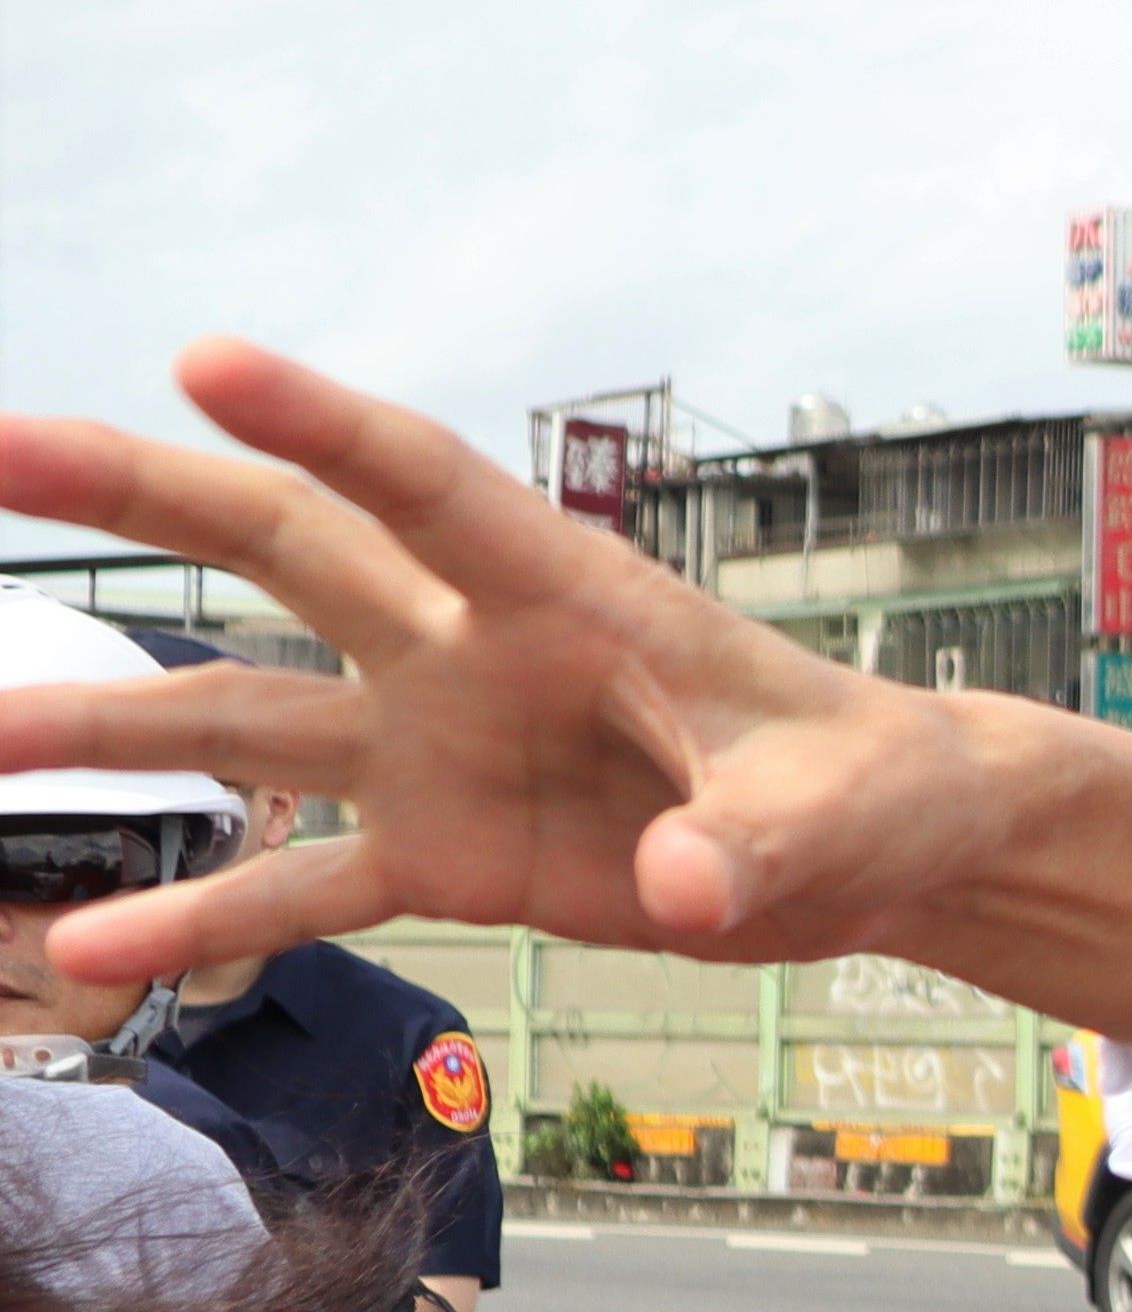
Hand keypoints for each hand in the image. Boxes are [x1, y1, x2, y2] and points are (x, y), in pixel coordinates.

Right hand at [0, 345, 996, 984]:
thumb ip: (756, 844)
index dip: (320, 422)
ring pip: (241, 719)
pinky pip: (297, 888)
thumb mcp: (839, 815)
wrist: (871, 850)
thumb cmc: (865, 790)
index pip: (429, 486)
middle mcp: (472, 652)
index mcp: (571, 597)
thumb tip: (688, 890)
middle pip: (283, 552)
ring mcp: (438, 749)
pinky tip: (80, 955)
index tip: (200, 356)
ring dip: (103, 725)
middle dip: (141, 495)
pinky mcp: (441, 853)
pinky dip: (199, 922)